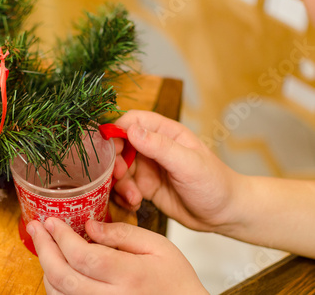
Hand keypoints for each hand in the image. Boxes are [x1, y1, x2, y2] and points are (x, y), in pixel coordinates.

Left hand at [27, 217, 207, 294]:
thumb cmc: (175, 278)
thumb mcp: (157, 246)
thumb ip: (122, 234)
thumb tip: (89, 226)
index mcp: (129, 276)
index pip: (83, 256)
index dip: (61, 237)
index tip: (51, 220)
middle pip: (63, 276)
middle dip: (44, 248)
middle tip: (36, 227)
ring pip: (59, 293)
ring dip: (46, 266)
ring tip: (43, 243)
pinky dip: (55, 285)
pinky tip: (55, 266)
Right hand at [112, 110, 244, 232]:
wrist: (225, 214)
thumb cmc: (214, 184)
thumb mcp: (188, 164)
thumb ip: (160, 146)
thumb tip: (131, 130)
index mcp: (165, 132)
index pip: (132, 121)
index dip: (116, 131)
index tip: (110, 149)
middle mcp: (153, 147)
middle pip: (119, 146)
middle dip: (114, 162)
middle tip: (120, 177)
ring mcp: (147, 167)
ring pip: (118, 169)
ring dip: (119, 184)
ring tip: (133, 197)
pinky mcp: (144, 187)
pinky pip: (123, 188)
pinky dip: (123, 197)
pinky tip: (135, 204)